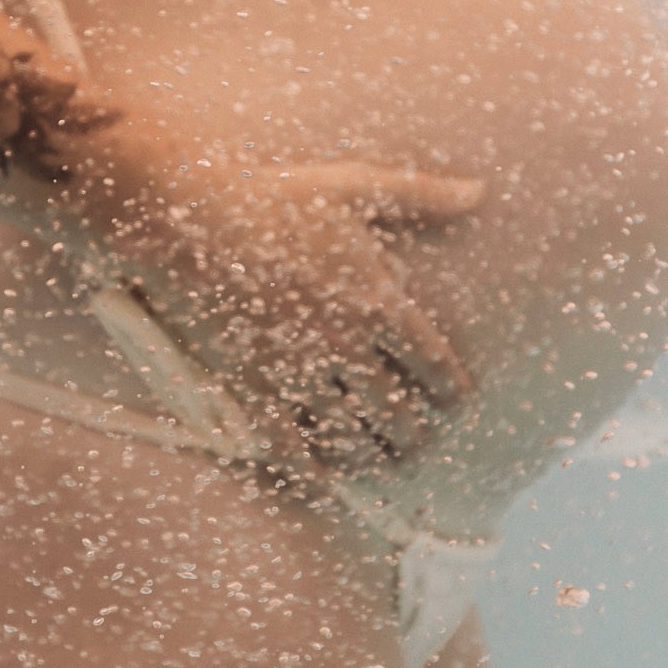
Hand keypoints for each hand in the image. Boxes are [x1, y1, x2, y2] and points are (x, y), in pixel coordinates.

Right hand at [80, 144, 482, 469]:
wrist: (190, 217)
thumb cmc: (274, 196)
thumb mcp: (355, 187)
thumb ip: (420, 194)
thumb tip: (476, 190)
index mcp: (378, 302)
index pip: (433, 363)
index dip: (449, 391)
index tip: (455, 406)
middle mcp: (347, 346)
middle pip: (396, 410)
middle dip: (412, 436)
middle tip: (417, 447)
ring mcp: (300, 371)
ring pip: (350, 435)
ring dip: (371, 458)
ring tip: (378, 467)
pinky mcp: (253, 386)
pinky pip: (290, 446)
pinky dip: (310, 470)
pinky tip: (320, 481)